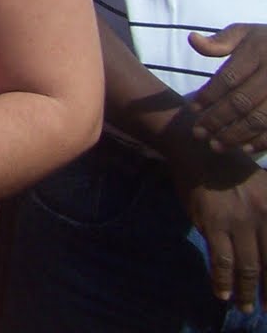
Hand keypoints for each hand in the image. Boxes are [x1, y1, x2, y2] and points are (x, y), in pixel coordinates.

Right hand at [174, 152, 266, 312]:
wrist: (199, 151)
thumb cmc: (233, 170)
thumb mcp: (266, 188)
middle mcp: (264, 216)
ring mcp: (239, 221)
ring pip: (248, 267)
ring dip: (247, 292)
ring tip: (245, 308)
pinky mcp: (214, 223)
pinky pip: (221, 260)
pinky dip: (223, 280)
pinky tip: (223, 293)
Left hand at [189, 25, 266, 153]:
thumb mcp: (246, 33)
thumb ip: (220, 41)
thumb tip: (192, 40)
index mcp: (257, 52)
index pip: (228, 78)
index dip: (209, 95)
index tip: (192, 108)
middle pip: (241, 101)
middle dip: (217, 120)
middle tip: (198, 133)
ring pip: (259, 118)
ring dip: (236, 135)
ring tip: (216, 146)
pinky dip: (261, 141)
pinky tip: (245, 148)